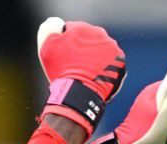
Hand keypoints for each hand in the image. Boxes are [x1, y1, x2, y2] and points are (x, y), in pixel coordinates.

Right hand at [37, 17, 125, 133]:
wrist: (78, 93)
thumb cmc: (60, 71)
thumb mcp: (46, 48)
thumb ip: (50, 31)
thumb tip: (57, 27)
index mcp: (81, 27)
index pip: (72, 30)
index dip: (65, 43)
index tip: (63, 56)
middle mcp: (99, 33)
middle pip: (88, 39)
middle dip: (82, 48)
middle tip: (74, 65)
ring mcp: (112, 47)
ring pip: (101, 49)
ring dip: (94, 57)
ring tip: (86, 72)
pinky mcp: (120, 62)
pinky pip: (111, 62)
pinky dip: (105, 68)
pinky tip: (96, 76)